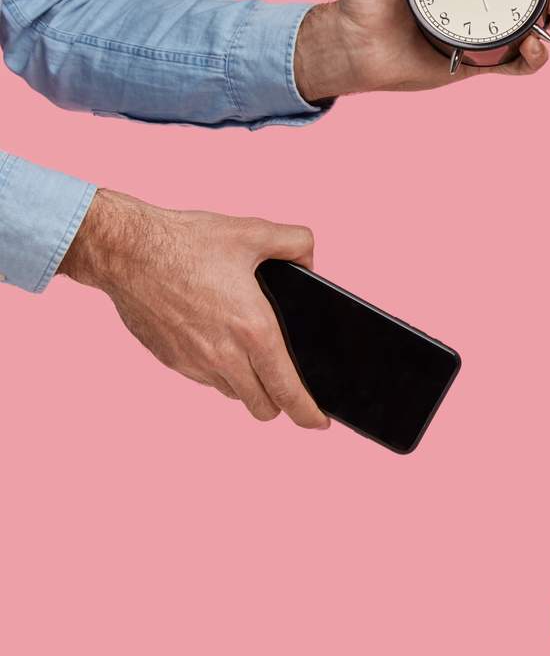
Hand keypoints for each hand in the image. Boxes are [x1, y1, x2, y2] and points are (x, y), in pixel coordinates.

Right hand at [57, 189, 328, 428]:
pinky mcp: (171, 360)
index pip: (288, 391)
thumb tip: (310, 261)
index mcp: (254, 330)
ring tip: (256, 362)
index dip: (308, 413)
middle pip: (263, 406)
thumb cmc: (187, 241)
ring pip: (234, 393)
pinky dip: (220, 372)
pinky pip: (205, 379)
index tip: (319, 423)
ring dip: (249, 386)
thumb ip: (295, 243)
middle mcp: (225, 355)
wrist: (123, 250)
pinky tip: (222, 345)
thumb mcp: (253, 232)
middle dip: (280, 403)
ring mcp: (194, 362)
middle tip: (289, 389)